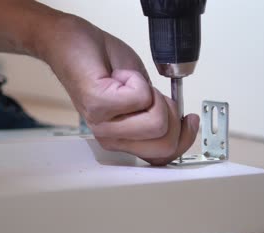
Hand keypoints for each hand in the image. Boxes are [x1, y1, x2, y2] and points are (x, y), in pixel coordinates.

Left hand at [40, 15, 198, 164]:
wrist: (75, 44)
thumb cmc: (105, 67)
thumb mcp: (144, 97)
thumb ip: (160, 117)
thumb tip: (182, 127)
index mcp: (124, 140)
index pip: (163, 158)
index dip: (184, 139)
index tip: (189, 120)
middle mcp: (112, 138)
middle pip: (165, 143)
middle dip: (171, 114)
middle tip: (154, 96)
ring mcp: (103, 124)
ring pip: (157, 123)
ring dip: (153, 95)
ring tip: (133, 84)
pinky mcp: (98, 105)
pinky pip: (141, 97)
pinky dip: (138, 79)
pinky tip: (120, 76)